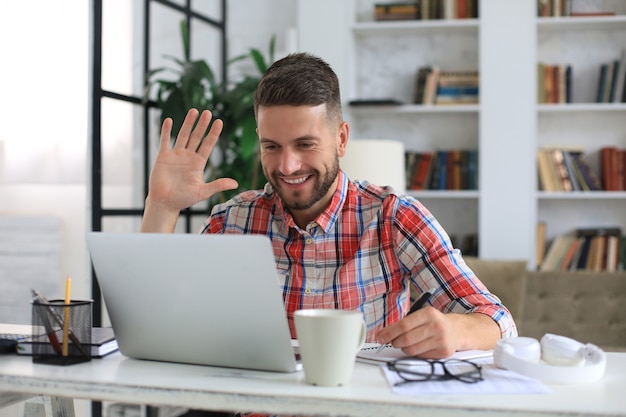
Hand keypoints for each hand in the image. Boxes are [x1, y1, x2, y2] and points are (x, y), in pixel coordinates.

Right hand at [141, 109, 238, 231]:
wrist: (165, 203)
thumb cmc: (184, 199)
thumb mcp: (203, 192)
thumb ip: (217, 185)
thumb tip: (235, 184)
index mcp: (198, 163)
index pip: (208, 145)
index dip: (213, 134)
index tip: (219, 122)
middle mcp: (188, 156)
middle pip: (196, 137)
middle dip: (202, 125)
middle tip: (208, 112)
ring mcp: (175, 155)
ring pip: (183, 135)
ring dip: (188, 123)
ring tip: (194, 111)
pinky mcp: (163, 157)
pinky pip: (165, 141)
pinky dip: (166, 131)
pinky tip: (169, 120)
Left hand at [376, 308, 499, 358]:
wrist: (459, 330)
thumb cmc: (435, 322)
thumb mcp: (423, 316)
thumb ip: (404, 323)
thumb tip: (383, 334)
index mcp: (429, 313)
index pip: (404, 325)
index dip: (389, 332)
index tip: (380, 337)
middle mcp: (436, 326)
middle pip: (406, 339)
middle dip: (395, 342)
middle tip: (393, 341)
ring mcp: (441, 340)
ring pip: (411, 350)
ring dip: (404, 348)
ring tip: (407, 343)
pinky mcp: (443, 352)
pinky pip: (420, 356)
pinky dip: (416, 353)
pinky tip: (420, 346)